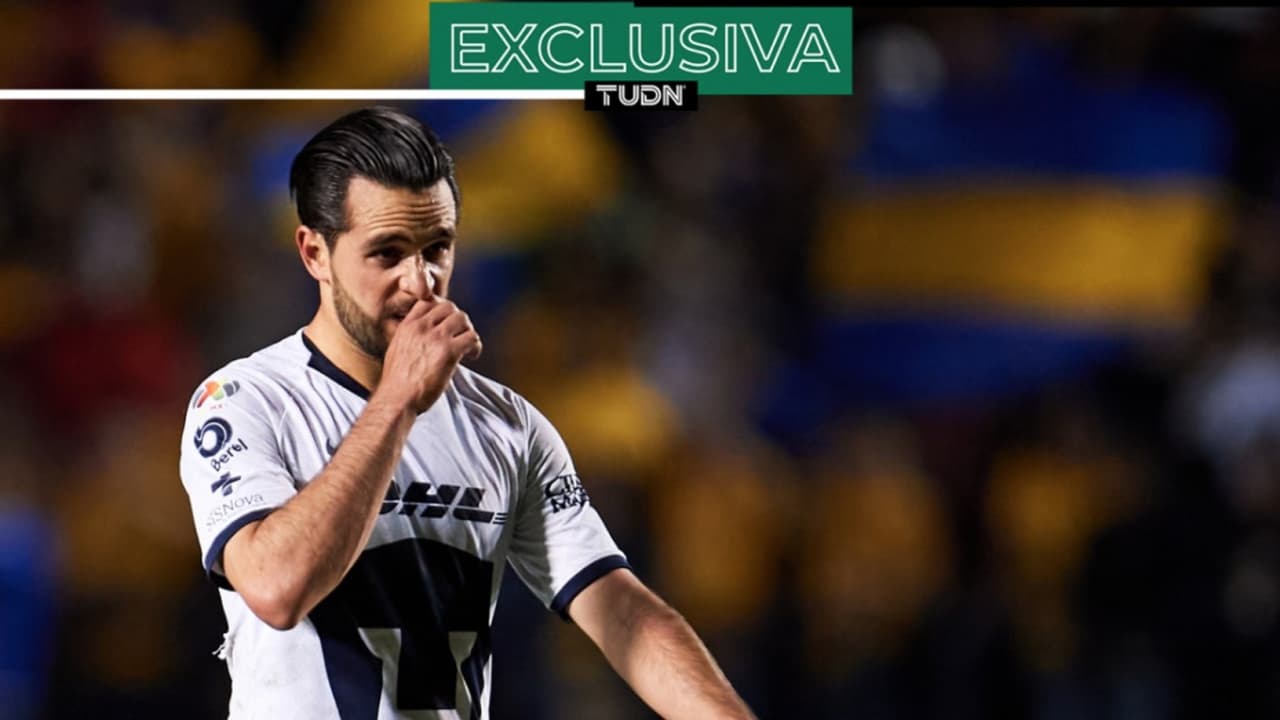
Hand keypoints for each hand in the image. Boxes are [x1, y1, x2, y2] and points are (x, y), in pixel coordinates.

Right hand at [377, 296, 481, 413]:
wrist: (397, 399)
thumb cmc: (397, 383)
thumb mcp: (397, 350)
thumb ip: (410, 338)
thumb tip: (424, 338)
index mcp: (407, 326)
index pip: (428, 302)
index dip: (441, 310)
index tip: (447, 324)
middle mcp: (421, 327)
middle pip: (449, 307)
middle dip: (458, 320)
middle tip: (460, 335)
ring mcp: (436, 338)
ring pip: (463, 319)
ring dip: (468, 331)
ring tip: (467, 346)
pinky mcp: (449, 352)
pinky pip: (472, 337)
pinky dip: (476, 346)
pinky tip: (472, 356)